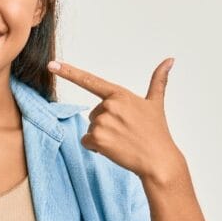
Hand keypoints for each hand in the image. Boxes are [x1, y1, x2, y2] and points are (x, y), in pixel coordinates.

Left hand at [48, 57, 186, 183]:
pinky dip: (97, 148)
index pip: (89, 81)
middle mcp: (109, 105)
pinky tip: (114, 149)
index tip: (51, 64)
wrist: (158, 160)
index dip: (68, 72)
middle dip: (106, 125)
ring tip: (123, 141)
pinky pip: (86, 142)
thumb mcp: (156, 103)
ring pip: (91, 129)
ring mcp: (103, 122)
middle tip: (126, 132)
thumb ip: (158, 80)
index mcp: (120, 94)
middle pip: (94, 114)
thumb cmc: (156, 132)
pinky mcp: (97, 138)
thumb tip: (170, 60)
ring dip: (103, 137)